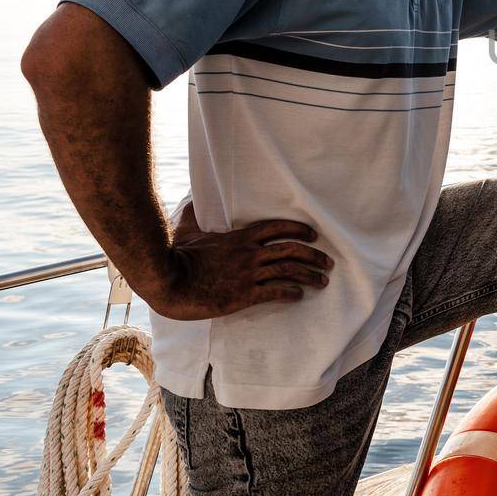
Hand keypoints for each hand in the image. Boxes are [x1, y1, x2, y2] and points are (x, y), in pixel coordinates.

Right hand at [147, 201, 332, 319]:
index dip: (299, 230)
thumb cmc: (176, 256)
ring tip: (323, 281)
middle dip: (314, 255)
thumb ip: (194, 214)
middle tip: (328, 262)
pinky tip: (299, 295)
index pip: (277, 228)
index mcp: (240, 238)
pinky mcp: (243, 295)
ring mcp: (248, 274)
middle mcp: (249, 254)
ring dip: (310, 275)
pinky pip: (275, 292)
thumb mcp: (187, 230)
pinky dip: (291, 293)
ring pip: (289, 271)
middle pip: (291, 250)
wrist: (169, 281)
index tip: (313, 235)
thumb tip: (191, 200)